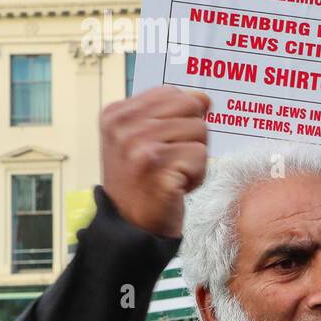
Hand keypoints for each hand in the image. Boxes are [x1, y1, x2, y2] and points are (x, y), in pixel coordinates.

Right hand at [100, 86, 209, 237]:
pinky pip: (200, 155)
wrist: (131, 228)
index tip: (162, 145)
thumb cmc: (143, 183)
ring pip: (200, 131)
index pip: (172, 93)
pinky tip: (175, 187)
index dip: (181, 119)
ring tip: (171, 175)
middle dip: (192, 136)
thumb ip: (170, 114)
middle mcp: (123, 125)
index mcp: (116, 113)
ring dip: (195, 158)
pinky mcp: (156, 165)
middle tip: (171, 161)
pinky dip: (197, 175)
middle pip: (191, 108)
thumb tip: (204, 98)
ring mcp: (137, 144)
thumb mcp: (146, 140)